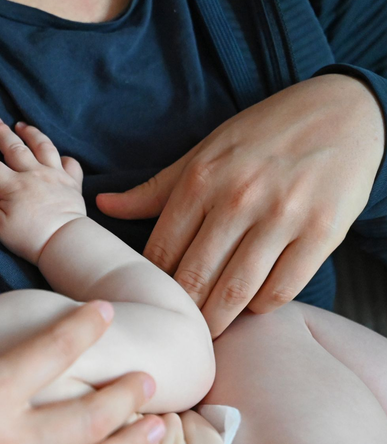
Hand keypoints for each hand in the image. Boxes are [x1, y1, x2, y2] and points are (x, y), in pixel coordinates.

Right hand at [0, 116, 85, 263]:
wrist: (65, 243)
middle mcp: (33, 173)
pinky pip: (70, 163)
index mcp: (13, 185)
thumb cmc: (29, 238)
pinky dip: (65, 157)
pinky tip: (59, 156)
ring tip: (22, 125)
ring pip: (43, 146)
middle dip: (1, 132)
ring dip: (31, 134)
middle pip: (14, 147)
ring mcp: (55, 175)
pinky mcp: (72, 183)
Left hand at [97, 74, 384, 337]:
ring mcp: (281, 217)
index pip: (160, 251)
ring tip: (206, 333)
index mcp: (200, 180)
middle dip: (180, 312)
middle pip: (194, 278)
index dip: (150, 285)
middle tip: (173, 331)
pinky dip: (261, 307)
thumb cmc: (262, 134)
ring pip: (235, 292)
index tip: (148, 303)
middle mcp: (237, 199)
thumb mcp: (203, 152)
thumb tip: (103, 206)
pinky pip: (281, 289)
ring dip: (217, 320)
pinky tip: (250, 307)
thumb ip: (154, 189)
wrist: (341, 110)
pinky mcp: (322, 233)